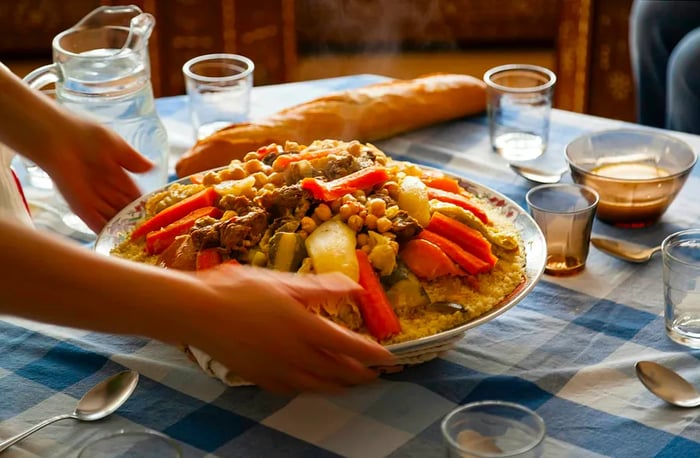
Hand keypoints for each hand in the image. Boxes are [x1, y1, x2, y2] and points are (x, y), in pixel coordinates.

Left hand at [39, 117, 152, 232]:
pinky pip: (95, 223)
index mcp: (117, 177)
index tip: (160, 217)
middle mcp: (107, 190)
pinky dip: (105, 232)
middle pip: (125, 211)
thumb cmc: (87, 135)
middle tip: (152, 235)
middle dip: (137, 222)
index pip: (135, 196)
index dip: (147, 207)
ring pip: (113, 219)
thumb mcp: (117, 146)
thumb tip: (153, 168)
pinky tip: (118, 242)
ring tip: (140, 243)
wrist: (58, 138)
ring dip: (124, 230)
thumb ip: (134, 160)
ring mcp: (94, 200)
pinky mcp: (80, 207)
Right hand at [186, 266, 394, 393]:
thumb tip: (356, 287)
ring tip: (351, 383)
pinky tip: (312, 385)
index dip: (373, 355)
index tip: (390, 358)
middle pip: (339, 373)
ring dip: (340, 386)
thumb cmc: (240, 289)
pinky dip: (312, 389)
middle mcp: (296, 355)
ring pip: (319, 386)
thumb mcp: (285, 281)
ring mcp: (278, 370)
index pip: (351, 347)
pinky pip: (295, 390)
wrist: (198, 312)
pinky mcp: (261, 379)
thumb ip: (322, 288)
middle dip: (361, 375)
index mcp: (305, 327)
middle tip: (376, 374)